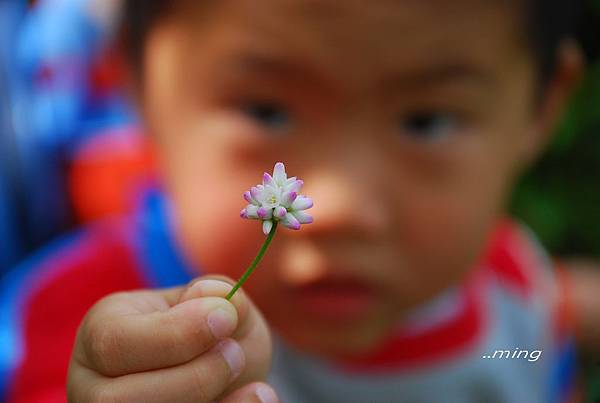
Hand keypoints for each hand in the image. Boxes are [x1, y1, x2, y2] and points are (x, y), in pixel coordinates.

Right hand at [67, 276, 277, 402]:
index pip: (114, 343)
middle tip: (234, 354)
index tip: (226, 318)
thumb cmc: (212, 332)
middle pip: (120, 400)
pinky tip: (260, 398)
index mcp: (100, 335)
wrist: (225, 371)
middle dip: (193, 378)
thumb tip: (218, 302)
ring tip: (256, 386)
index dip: (176, 334)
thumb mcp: (215, 303)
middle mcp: (93, 387)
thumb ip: (217, 295)